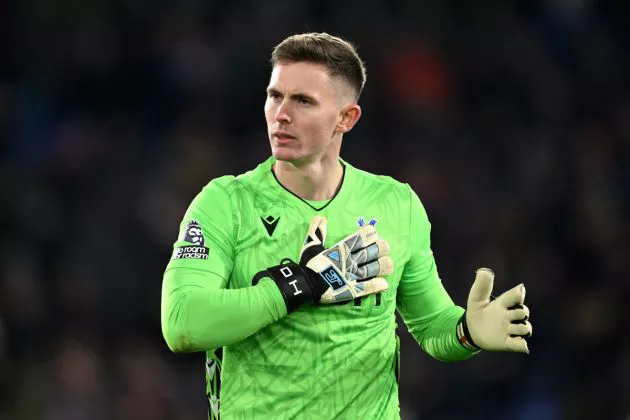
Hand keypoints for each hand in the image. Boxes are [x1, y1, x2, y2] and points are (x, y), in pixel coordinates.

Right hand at [258, 215, 392, 311]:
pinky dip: (376, 286)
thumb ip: (317, 231)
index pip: (357, 239)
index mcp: (341, 250)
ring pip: (372, 269)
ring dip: (382, 266)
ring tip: (390, 263)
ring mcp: (352, 276)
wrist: (306, 284)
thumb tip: (319, 217)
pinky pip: (367, 288)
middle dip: (380, 249)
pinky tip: (385, 284)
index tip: (375, 232)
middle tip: (386, 246)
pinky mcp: (352, 290)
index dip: (367, 235)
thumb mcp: (311, 245)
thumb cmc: (309, 264)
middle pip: (369, 253)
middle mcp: (350, 261)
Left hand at [457, 268, 532, 352]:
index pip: (516, 296)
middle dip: (521, 312)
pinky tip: (517, 341)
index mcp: (502, 303)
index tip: (519, 294)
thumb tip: (485, 271)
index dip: (519, 294)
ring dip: (522, 328)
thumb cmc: (476, 312)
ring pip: (525, 328)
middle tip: (509, 314)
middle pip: (523, 312)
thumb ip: (481, 287)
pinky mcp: (507, 343)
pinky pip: (520, 345)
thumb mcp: (476, 298)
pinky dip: (522, 344)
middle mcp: (508, 316)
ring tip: (510, 328)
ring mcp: (509, 330)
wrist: (470, 331)